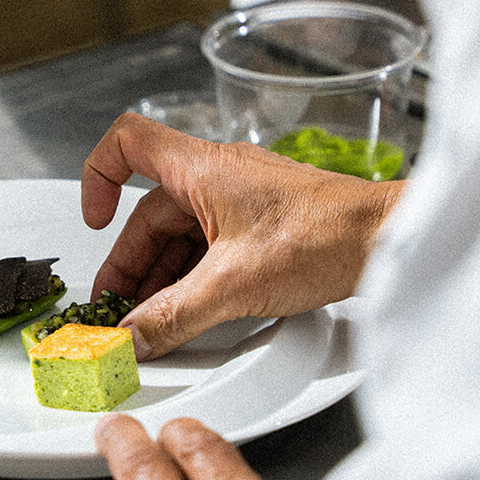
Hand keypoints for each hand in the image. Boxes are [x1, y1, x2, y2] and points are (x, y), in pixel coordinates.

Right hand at [82, 111, 401, 358]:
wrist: (386, 239)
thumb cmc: (325, 237)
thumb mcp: (233, 286)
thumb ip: (173, 315)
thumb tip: (131, 338)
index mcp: (202, 167)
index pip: (128, 141)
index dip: (98, 175)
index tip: (93, 220)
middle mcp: (217, 173)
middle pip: (151, 209)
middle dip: (130, 261)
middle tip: (119, 308)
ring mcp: (240, 195)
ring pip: (181, 230)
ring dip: (160, 273)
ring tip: (150, 318)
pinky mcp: (261, 219)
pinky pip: (209, 241)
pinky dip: (191, 273)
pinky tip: (190, 309)